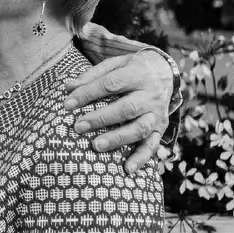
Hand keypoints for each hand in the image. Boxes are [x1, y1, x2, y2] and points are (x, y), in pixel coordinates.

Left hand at [63, 48, 172, 170]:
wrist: (165, 71)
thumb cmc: (133, 68)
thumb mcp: (115, 63)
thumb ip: (93, 75)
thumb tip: (68, 88)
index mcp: (138, 73)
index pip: (111, 83)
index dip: (88, 93)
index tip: (68, 104)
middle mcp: (150, 94)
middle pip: (126, 108)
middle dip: (101, 118)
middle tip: (78, 126)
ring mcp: (157, 112)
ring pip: (140, 128)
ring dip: (118, 138)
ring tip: (95, 146)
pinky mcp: (161, 127)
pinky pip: (153, 144)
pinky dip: (141, 158)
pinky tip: (127, 169)